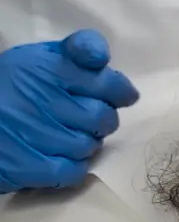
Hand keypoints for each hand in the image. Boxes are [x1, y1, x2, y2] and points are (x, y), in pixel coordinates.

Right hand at [0, 30, 138, 192]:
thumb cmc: (9, 84)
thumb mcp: (39, 56)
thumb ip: (77, 50)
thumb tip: (102, 57)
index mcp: (48, 67)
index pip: (106, 81)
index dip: (121, 91)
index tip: (123, 96)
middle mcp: (41, 98)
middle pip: (102, 117)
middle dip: (104, 119)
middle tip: (94, 119)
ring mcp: (32, 133)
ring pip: (88, 146)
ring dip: (88, 143)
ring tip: (73, 136)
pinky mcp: (23, 164)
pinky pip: (69, 171)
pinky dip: (74, 166)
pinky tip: (64, 157)